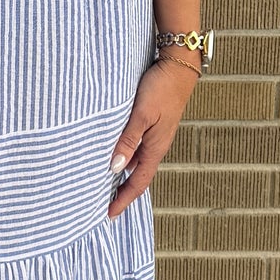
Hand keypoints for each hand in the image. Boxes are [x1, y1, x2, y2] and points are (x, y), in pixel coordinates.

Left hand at [107, 56, 200, 217]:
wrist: (178, 64)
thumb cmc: (160, 88)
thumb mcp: (141, 114)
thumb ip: (128, 140)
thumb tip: (114, 168)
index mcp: (156, 148)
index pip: (137, 183)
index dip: (123, 200)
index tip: (108, 215)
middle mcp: (155, 145)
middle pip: (136, 176)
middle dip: (121, 192)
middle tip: (101, 205)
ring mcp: (154, 134)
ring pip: (135, 162)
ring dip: (120, 174)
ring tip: (102, 183)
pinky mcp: (151, 123)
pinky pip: (135, 147)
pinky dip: (123, 156)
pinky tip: (111, 153)